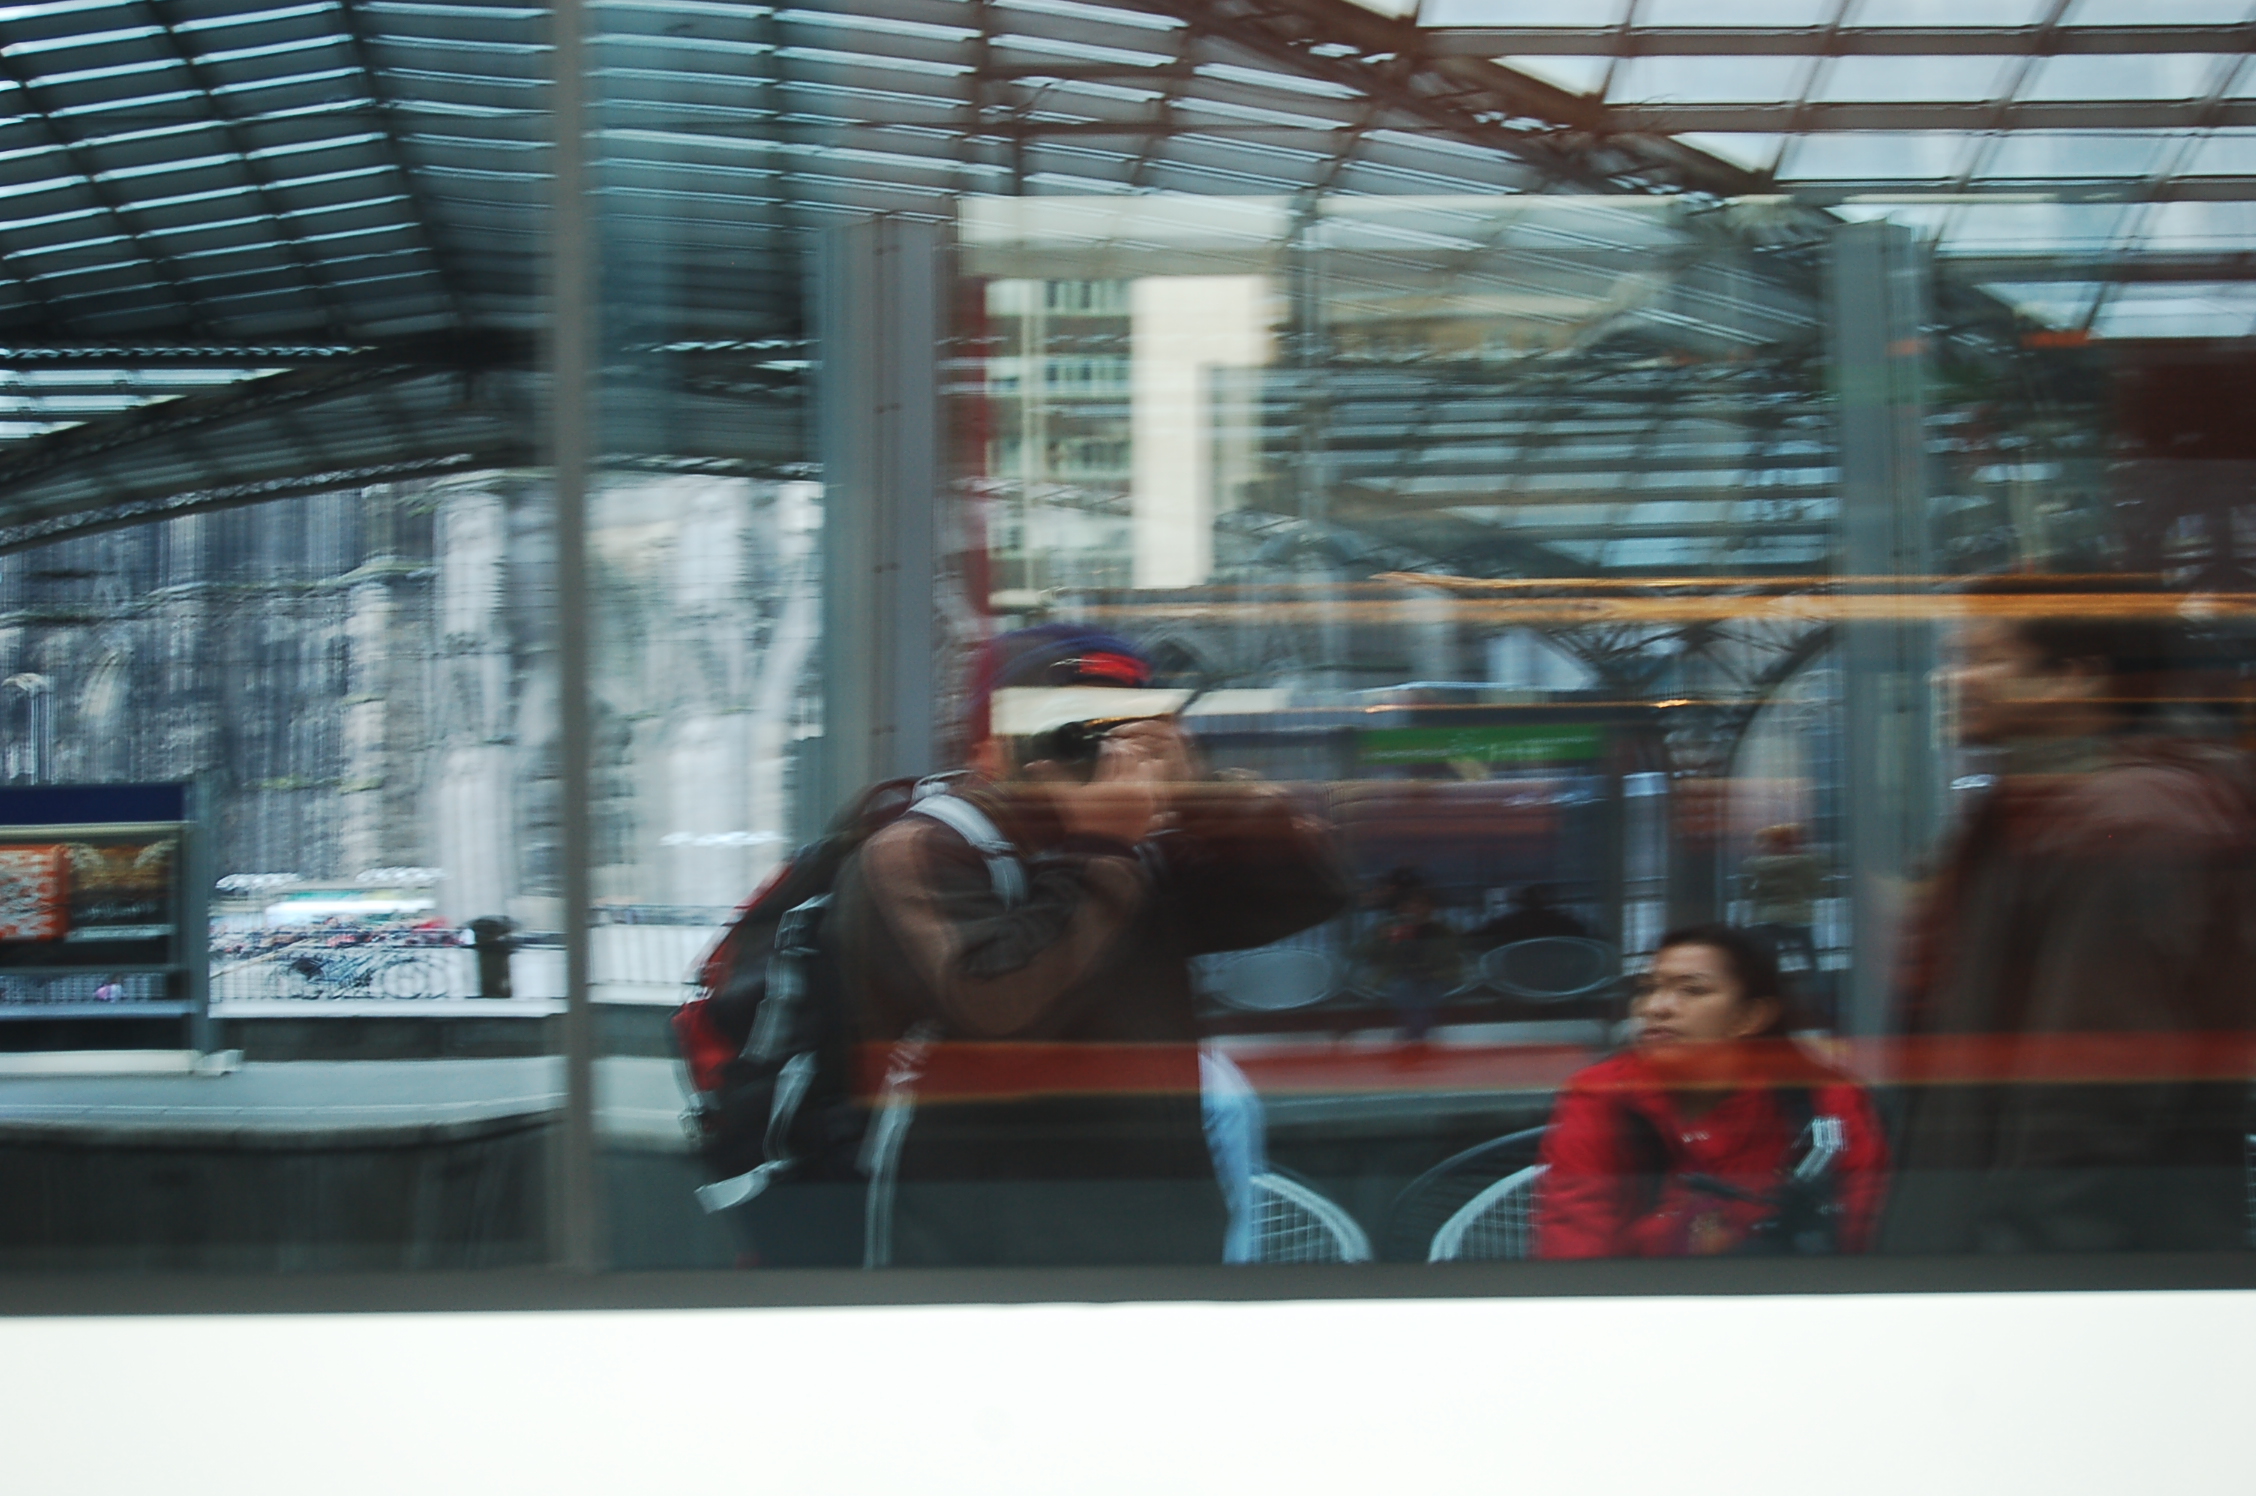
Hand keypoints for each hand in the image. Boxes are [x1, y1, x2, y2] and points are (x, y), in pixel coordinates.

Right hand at [1047, 725, 1176, 843]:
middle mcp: (1131, 789)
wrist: (1097, 852)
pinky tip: (1150, 789)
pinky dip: (1157, 790)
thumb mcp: (1066, 799)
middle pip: (1136, 759)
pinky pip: (1160, 795)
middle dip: (1128, 753)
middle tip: (1120, 753)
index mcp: (1111, 782)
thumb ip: (1052, 777)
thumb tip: (1032, 764)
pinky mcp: (1151, 814)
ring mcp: (1144, 802)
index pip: (1114, 753)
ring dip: (1145, 767)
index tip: (1106, 746)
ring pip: (1152, 772)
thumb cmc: (1080, 823)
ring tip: (1136, 767)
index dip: (1110, 747)